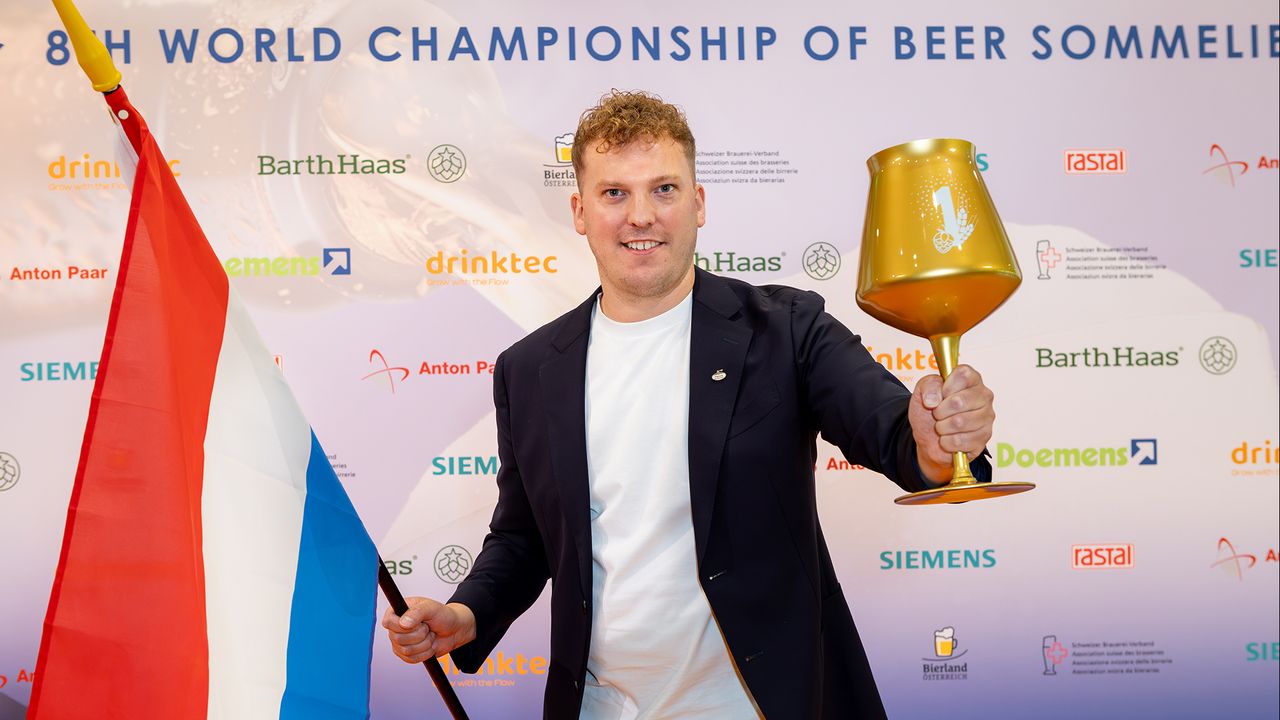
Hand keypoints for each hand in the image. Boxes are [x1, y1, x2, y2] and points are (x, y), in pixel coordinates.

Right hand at [382, 597, 476, 663]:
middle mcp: (395, 628)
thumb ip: (417, 612)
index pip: (388, 622)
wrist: (453, 630)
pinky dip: (426, 653)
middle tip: (427, 627)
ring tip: (429, 634)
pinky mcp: (406, 655)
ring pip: (407, 650)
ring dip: (425, 643)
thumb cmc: (442, 615)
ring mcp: (399, 643)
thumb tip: (403, 624)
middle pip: (399, 639)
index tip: (419, 622)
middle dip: (420, 634)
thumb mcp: (431, 608)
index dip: (403, 625)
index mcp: (397, 611)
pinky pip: (412, 659)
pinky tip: (430, 644)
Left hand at [908, 365, 994, 484]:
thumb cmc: (930, 411)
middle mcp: (984, 395)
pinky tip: (948, 438)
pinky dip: (947, 442)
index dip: (946, 388)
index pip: (963, 375)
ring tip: (942, 426)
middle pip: (959, 401)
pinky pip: (960, 441)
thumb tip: (934, 400)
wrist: (929, 438)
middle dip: (940, 411)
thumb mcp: (922, 392)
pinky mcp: (984, 437)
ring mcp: (987, 417)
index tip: (940, 395)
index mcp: (971, 378)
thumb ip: (928, 386)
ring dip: (942, 427)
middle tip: (937, 414)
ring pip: (959, 422)